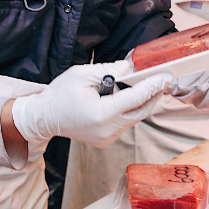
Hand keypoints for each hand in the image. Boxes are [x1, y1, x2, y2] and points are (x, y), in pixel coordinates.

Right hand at [11, 60, 171, 148]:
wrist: (43, 118)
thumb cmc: (59, 95)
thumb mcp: (82, 74)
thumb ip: (110, 70)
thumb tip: (132, 68)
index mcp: (101, 114)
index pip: (135, 98)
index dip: (152, 86)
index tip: (165, 76)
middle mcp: (107, 130)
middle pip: (140, 111)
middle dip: (154, 94)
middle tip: (164, 79)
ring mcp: (107, 137)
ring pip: (135, 118)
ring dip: (144, 102)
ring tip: (152, 85)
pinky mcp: (106, 139)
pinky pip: (126, 123)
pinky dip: (132, 110)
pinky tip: (134, 97)